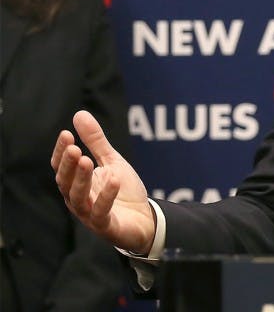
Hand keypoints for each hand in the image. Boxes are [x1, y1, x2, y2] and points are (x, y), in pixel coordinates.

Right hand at [52, 110, 155, 253]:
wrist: (145, 220)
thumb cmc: (124, 191)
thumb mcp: (112, 161)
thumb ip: (96, 142)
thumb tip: (79, 114)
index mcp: (77, 183)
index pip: (61, 167)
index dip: (61, 152)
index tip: (66, 134)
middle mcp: (78, 199)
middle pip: (65, 183)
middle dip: (68, 166)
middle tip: (74, 148)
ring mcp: (90, 214)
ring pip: (78, 198)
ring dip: (82, 179)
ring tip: (87, 161)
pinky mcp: (105, 226)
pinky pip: (101, 212)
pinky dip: (106, 196)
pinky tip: (113, 179)